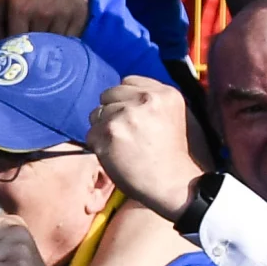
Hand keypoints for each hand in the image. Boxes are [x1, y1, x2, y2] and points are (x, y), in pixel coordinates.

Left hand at [89, 73, 203, 218]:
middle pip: (108, 94)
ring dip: (103, 129)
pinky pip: (90, 134)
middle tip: (126, 133)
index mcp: (164, 93)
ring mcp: (124, 115)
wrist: (176, 184)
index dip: (125, 99)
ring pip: (96, 114)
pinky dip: (98, 146)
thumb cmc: (175, 156)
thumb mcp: (176, 117)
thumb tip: (123, 97)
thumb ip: (151, 102)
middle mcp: (144, 99)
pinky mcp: (108, 133)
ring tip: (124, 146)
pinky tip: (116, 156)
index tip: (132, 115)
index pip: (128, 81)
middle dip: (112, 111)